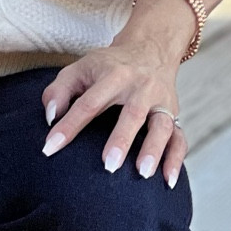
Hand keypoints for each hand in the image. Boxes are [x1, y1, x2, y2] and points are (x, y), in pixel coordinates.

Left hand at [40, 16, 190, 186]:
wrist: (150, 49)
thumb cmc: (108, 66)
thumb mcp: (79, 68)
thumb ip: (59, 91)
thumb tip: (51, 117)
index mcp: (114, 75)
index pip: (89, 103)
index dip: (69, 125)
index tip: (50, 148)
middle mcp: (141, 87)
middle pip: (132, 114)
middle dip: (121, 140)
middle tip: (108, 166)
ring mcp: (161, 102)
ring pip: (162, 126)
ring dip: (154, 150)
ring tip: (143, 173)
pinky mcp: (174, 114)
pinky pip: (179, 138)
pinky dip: (176, 160)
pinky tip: (167, 181)